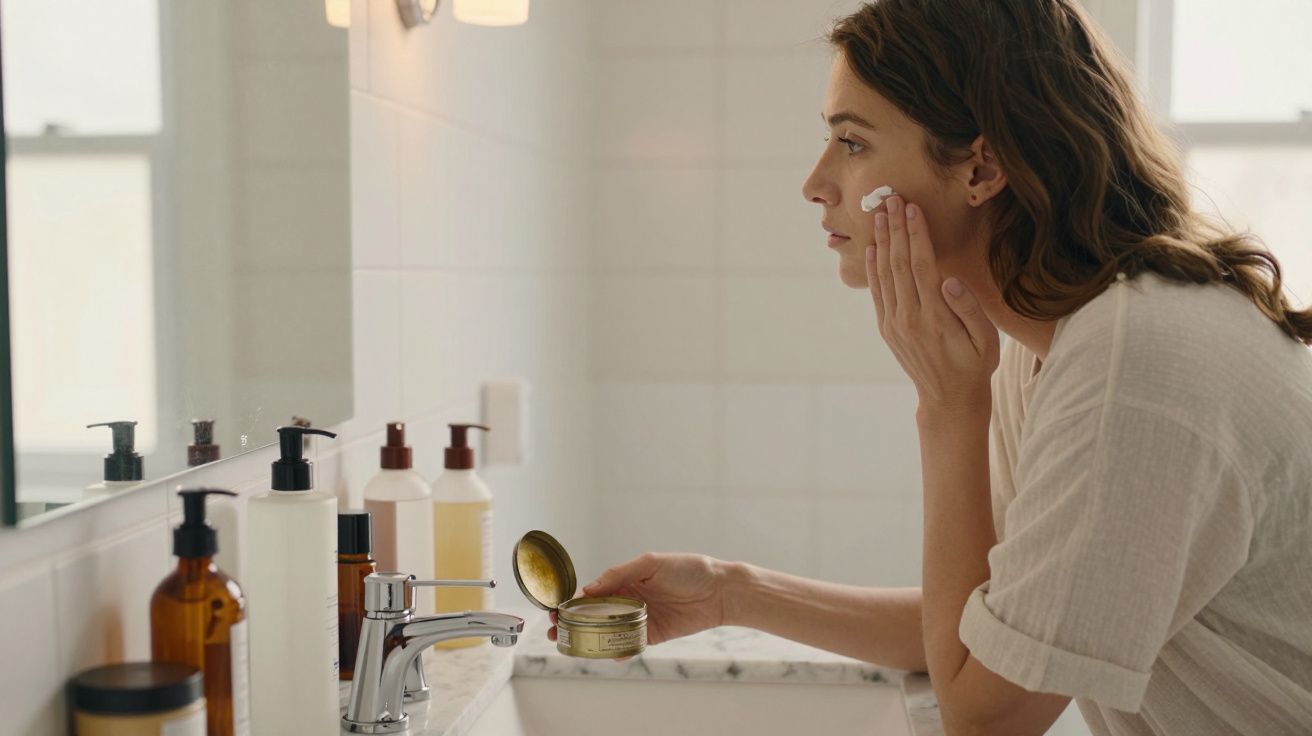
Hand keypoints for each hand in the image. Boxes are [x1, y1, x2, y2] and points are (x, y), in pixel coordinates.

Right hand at [547, 553, 729, 645]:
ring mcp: (640, 618)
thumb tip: (589, 588)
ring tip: (570, 643)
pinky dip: (616, 650)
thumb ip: (620, 573)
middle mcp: (630, 600)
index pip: (593, 592)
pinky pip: (630, 644)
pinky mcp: (653, 635)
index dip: (573, 600)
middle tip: (554, 629)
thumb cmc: (689, 570)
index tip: (556, 608)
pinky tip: (605, 653)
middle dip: (573, 622)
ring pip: (608, 631)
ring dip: (589, 638)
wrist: (720, 592)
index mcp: (626, 580)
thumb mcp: (651, 563)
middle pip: (595, 614)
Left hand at [868, 196, 998, 414]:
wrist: (948, 398)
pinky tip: (872, 248)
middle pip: (899, 263)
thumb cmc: (974, 365)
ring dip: (881, 242)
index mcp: (935, 316)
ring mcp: (894, 323)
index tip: (912, 208)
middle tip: (891, 199)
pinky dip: (873, 268)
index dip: (916, 234)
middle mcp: (909, 317)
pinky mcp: (887, 328)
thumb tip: (950, 280)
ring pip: (885, 274)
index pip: (922, 265)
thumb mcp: (985, 340)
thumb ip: (968, 309)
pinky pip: (877, 292)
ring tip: (878, 215)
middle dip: (895, 229)